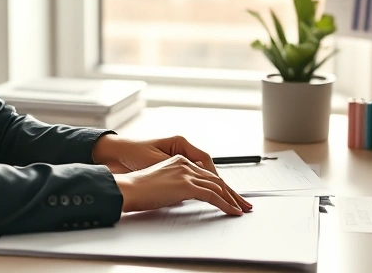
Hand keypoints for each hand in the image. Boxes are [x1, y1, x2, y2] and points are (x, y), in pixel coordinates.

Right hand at [92, 134, 251, 212]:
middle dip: (232, 192)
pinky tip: (232, 211)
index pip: (206, 173)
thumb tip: (187, 196)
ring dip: (232, 199)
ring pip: (218, 186)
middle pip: (216, 178)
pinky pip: (212, 195)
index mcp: (179, 159)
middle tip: (243, 203)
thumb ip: (177, 186)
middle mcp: (185, 163)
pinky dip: (225, 204)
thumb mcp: (162, 183)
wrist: (128, 188)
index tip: (230, 195)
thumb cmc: (139, 189)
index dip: (220, 185)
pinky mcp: (186, 184)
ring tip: (242, 209)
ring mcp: (186, 172)